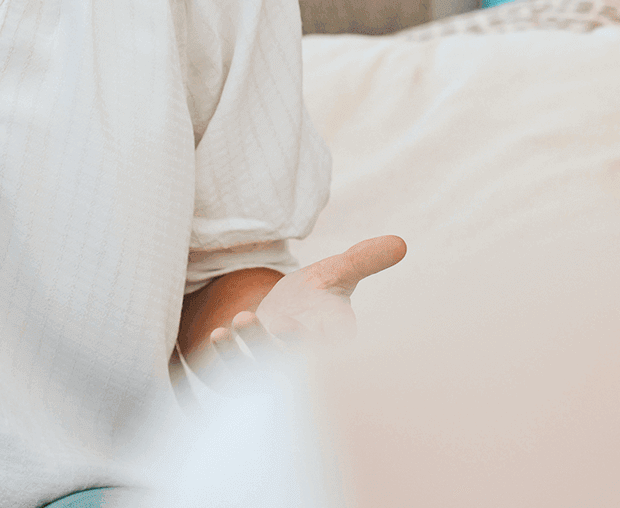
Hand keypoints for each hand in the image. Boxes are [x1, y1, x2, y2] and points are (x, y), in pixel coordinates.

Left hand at [209, 235, 406, 359]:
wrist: (281, 313)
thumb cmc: (315, 296)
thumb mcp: (338, 273)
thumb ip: (364, 260)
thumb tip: (401, 243)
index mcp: (331, 342)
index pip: (330, 350)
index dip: (319, 342)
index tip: (305, 324)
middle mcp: (302, 363)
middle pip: (294, 364)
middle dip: (284, 347)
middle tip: (276, 323)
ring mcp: (271, 372)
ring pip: (261, 370)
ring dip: (251, 348)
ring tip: (242, 317)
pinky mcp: (244, 376)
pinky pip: (232, 375)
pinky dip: (225, 358)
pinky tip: (218, 333)